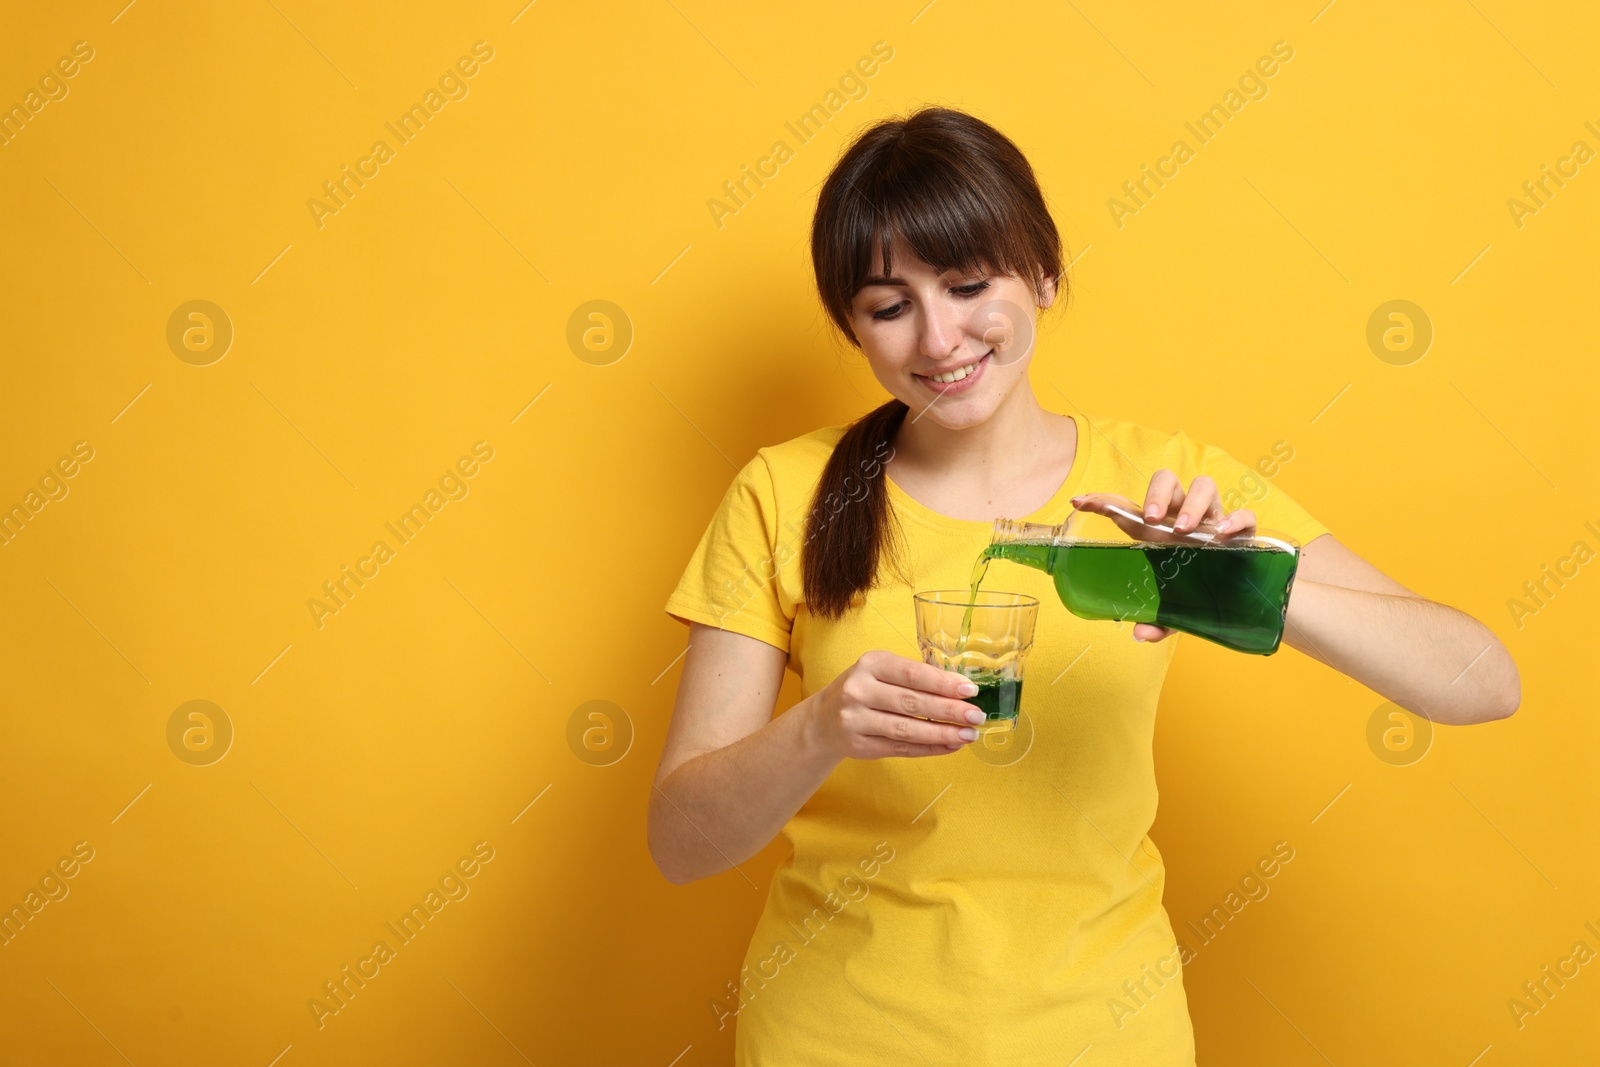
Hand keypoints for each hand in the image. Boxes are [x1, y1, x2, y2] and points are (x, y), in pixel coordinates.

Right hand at [807, 650, 987, 758]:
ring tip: (968, 735)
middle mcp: (859, 690)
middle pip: (912, 703)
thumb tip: (961, 687)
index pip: (912, 674)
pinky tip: (950, 746)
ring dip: (942, 733)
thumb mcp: (883, 672)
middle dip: (949, 710)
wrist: (824, 719)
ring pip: (907, 729)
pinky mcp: (860, 745)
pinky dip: (929, 748)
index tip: (970, 690)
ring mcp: (856, 720)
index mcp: (870, 664)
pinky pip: (901, 748)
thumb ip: (917, 677)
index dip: (943, 683)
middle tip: (976, 716)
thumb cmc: (865, 689)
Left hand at [1070, 471, 1257, 643]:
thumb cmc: (1194, 592)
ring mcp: (1213, 519)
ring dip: (1192, 504)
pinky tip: (1222, 534)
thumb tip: (1140, 634)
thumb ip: (1156, 620)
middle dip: (1158, 494)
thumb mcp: (1170, 609)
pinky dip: (1235, 519)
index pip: (1128, 505)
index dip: (1102, 499)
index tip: (1079, 502)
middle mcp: (1182, 516)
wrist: (1235, 599)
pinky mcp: (1242, 531)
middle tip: (1152, 520)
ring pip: (1203, 486)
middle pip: (1168, 481)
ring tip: (1184, 530)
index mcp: (1157, 529)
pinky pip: (1244, 515)